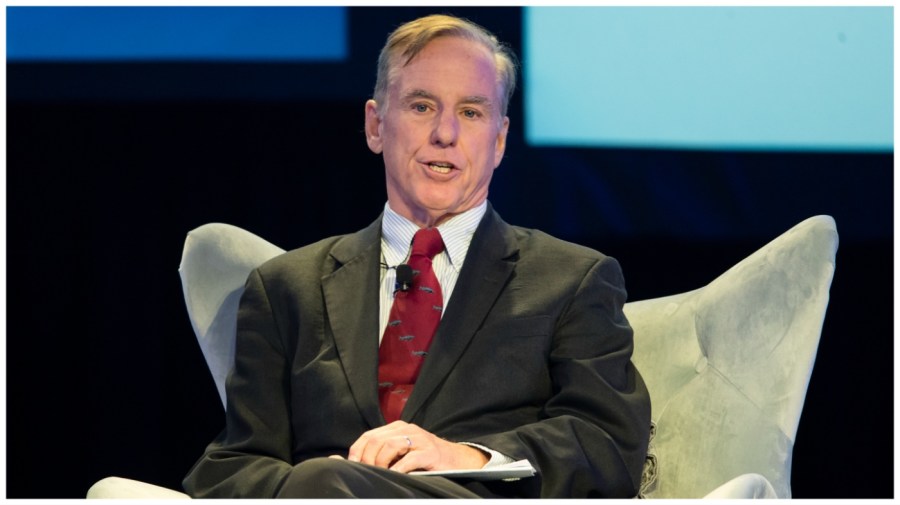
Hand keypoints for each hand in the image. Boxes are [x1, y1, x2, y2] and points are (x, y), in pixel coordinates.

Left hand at [347, 421, 488, 473]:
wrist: (456, 460)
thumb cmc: (425, 458)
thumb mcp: (402, 452)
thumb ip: (383, 453)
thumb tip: (356, 462)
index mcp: (397, 428)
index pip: (369, 436)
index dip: (357, 451)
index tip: (353, 466)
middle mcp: (407, 429)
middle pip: (376, 440)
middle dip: (367, 459)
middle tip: (367, 473)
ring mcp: (419, 439)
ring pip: (389, 446)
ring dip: (380, 464)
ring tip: (381, 474)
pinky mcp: (430, 452)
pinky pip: (408, 460)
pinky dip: (397, 470)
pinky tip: (395, 477)